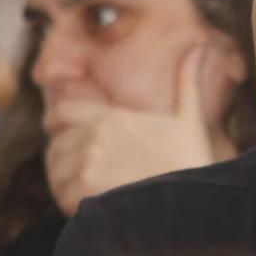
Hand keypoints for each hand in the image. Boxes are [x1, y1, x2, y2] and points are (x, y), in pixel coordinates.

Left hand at [42, 44, 230, 216]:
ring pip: (56, 171)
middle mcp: (94, 138)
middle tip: (73, 169)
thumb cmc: (192, 160)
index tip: (59, 129)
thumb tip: (198, 48)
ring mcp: (88, 165)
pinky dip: (68, 202)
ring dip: (64, 181)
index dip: (57, 120)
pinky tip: (84, 207)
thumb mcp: (191, 117)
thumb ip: (187, 81)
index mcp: (111, 117)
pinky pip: (61, 195)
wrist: (193, 200)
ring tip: (79, 190)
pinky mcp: (86, 192)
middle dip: (63, 157)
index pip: (63, 111)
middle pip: (57, 144)